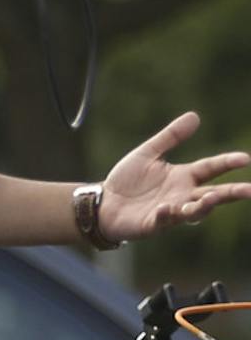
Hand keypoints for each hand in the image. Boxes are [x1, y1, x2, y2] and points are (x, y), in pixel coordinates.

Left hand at [99, 111, 250, 240]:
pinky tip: (164, 208)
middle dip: (231, 193)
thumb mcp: (147, 154)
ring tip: (208, 198)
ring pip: (193, 212)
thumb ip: (170, 137)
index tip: (245, 159)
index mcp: (183, 177)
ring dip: (202, 206)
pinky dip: (166, 215)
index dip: (227, 163)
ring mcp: (170, 211)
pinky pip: (164, 221)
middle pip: (213, 195)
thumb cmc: (127, 181)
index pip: (211, 169)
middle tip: (249, 191)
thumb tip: (195, 116)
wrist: (103, 203)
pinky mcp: (153, 224)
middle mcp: (182, 195)